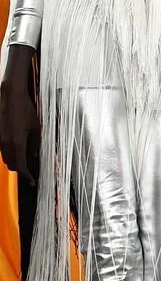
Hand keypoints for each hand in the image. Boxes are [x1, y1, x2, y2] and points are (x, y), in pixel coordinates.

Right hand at [0, 49, 40, 182]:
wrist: (12, 98)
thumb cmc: (26, 111)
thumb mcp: (37, 128)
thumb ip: (35, 144)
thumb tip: (33, 155)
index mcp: (17, 142)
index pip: (21, 166)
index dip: (26, 176)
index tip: (32, 181)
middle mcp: (6, 143)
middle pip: (12, 165)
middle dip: (21, 170)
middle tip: (30, 172)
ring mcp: (0, 140)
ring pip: (6, 159)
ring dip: (15, 162)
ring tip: (26, 160)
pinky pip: (3, 151)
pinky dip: (10, 154)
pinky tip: (19, 150)